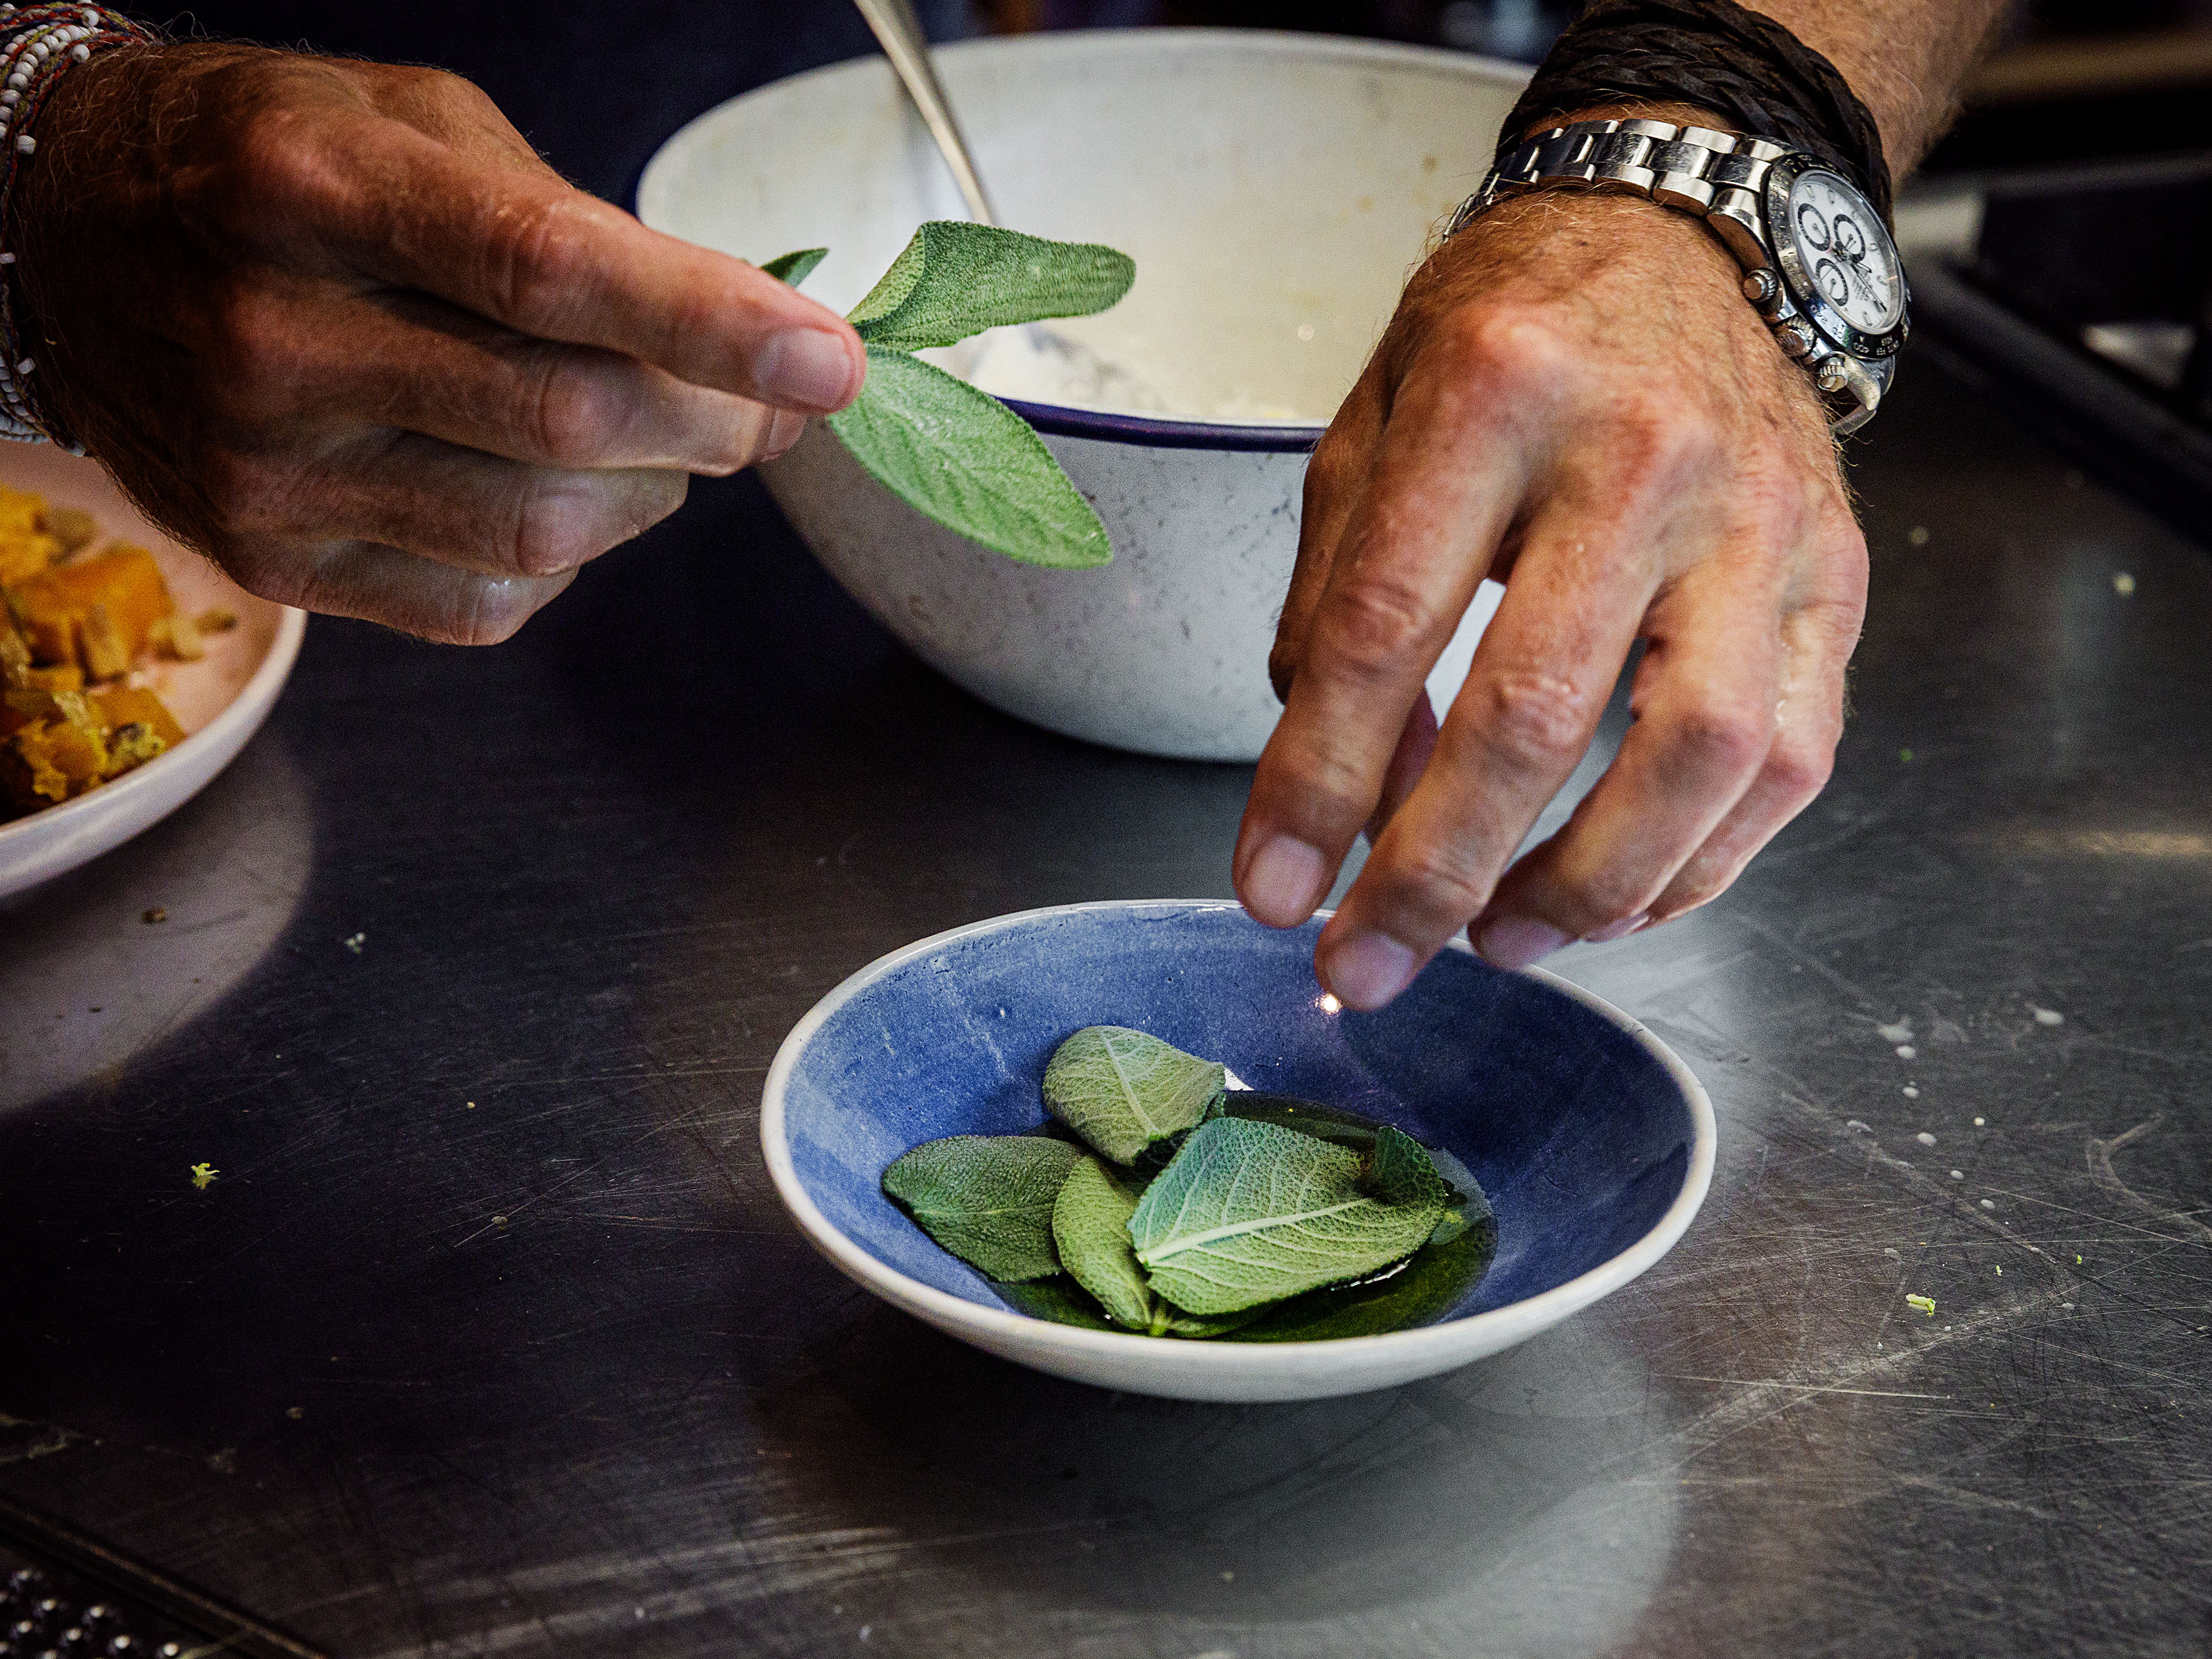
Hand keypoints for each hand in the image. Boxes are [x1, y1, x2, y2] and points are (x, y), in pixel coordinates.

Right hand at [14, 46, 864, 642]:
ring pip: (545, 532)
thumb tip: (755, 338)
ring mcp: (267, 470)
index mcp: (312, 191)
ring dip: (653, 493)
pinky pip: (488, 604)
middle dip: (715, 423)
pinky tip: (558, 488)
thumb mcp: (415, 125)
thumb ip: (580, 222)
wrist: (72, 239)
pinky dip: (571, 560)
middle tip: (766, 401)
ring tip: (653, 434)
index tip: (830, 362)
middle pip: (567, 423)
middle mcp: (272, 339)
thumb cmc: (272, 165)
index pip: (547, 271)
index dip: (711, 324)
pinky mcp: (275, 563)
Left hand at [1235, 186, 1867, 1007]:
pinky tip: (1612, 900)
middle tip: (1366, 965)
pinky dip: (1697, 862)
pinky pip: (1790, 761)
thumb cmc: (1511, 335)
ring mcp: (1759, 520)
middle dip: (1435, 876)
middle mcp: (1642, 456)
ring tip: (1496, 942)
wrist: (1686, 237)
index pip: (1387, 631)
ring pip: (1696, 758)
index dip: (1317, 784)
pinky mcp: (1832, 577)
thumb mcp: (1372, 423)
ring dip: (1586, 889)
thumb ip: (1336, 601)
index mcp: (1493, 394)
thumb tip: (1337, 794)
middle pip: (1539, 716)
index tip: (1271, 890)